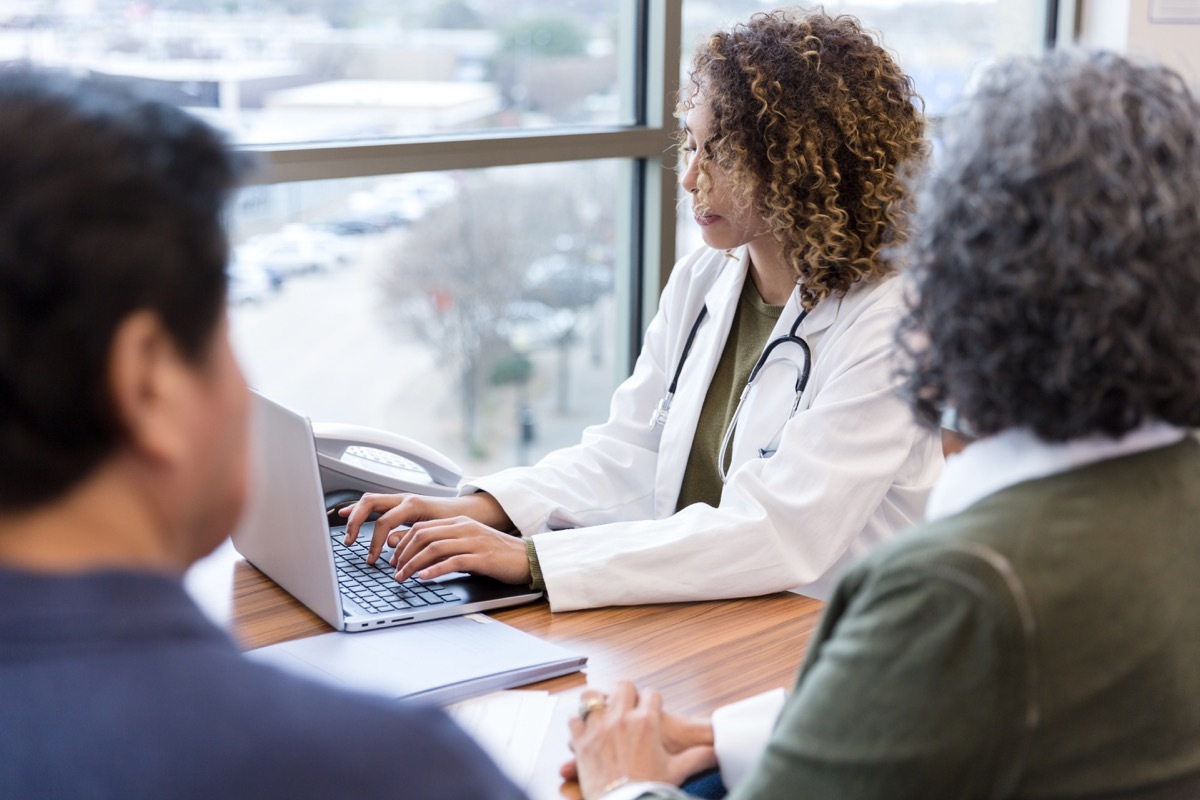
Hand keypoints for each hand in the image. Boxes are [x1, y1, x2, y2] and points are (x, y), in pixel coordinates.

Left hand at [386, 516, 531, 583]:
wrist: (527, 557)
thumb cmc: (497, 553)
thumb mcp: (468, 544)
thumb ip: (446, 546)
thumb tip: (418, 556)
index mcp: (459, 522)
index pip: (422, 527)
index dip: (403, 543)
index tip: (394, 559)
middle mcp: (464, 528)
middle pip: (423, 535)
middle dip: (403, 554)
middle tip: (394, 570)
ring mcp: (474, 541)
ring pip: (434, 548)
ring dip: (413, 563)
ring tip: (403, 577)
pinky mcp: (483, 557)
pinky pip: (453, 561)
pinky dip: (435, 570)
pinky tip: (424, 578)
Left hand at [560, 699, 714, 781]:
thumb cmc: (651, 788)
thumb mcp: (678, 771)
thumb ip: (699, 757)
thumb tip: (717, 752)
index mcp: (647, 722)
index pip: (651, 693)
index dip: (652, 699)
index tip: (650, 706)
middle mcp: (622, 719)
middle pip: (623, 686)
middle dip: (626, 692)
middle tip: (626, 702)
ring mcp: (599, 727)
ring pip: (593, 697)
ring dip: (597, 703)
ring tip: (601, 710)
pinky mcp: (581, 741)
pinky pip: (573, 719)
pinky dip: (577, 722)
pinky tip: (584, 727)